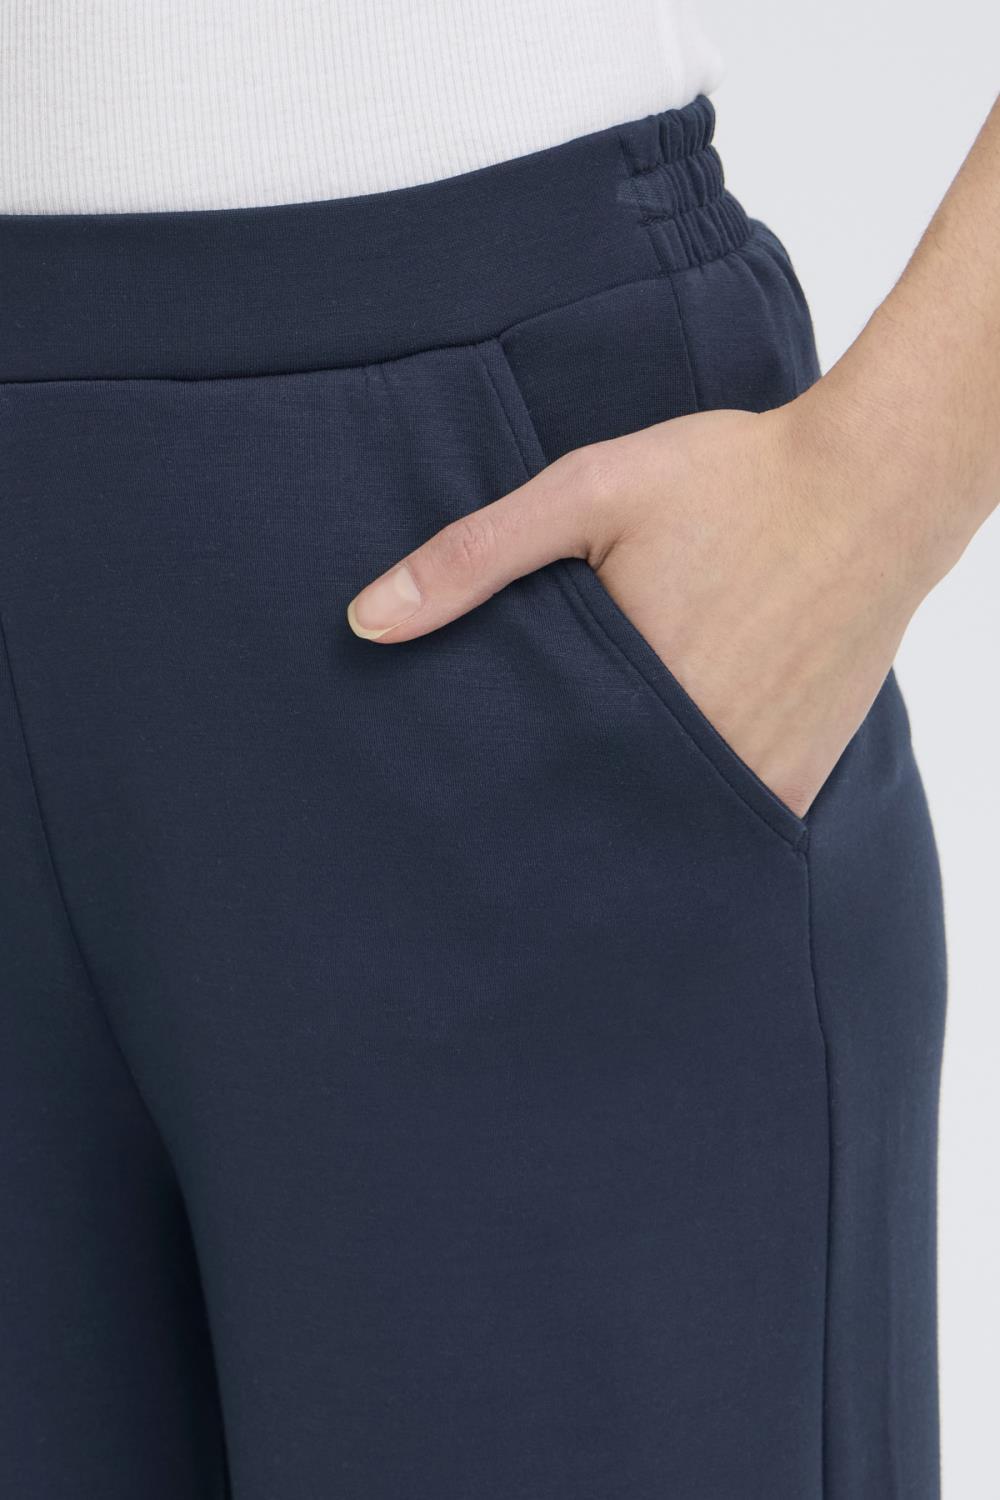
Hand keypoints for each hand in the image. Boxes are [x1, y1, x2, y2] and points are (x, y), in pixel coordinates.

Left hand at [346, 398, 925, 819]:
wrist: (876, 484)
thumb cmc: (732, 480)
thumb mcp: (589, 492)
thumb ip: (476, 556)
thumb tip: (367, 620)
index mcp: (631, 696)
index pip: (533, 783)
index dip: (493, 795)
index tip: (459, 808)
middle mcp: (695, 753)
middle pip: (596, 813)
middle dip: (553, 810)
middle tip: (503, 824)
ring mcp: (753, 773)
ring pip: (660, 825)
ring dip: (621, 814)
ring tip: (583, 797)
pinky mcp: (796, 774)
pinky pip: (723, 818)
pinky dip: (686, 806)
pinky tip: (658, 778)